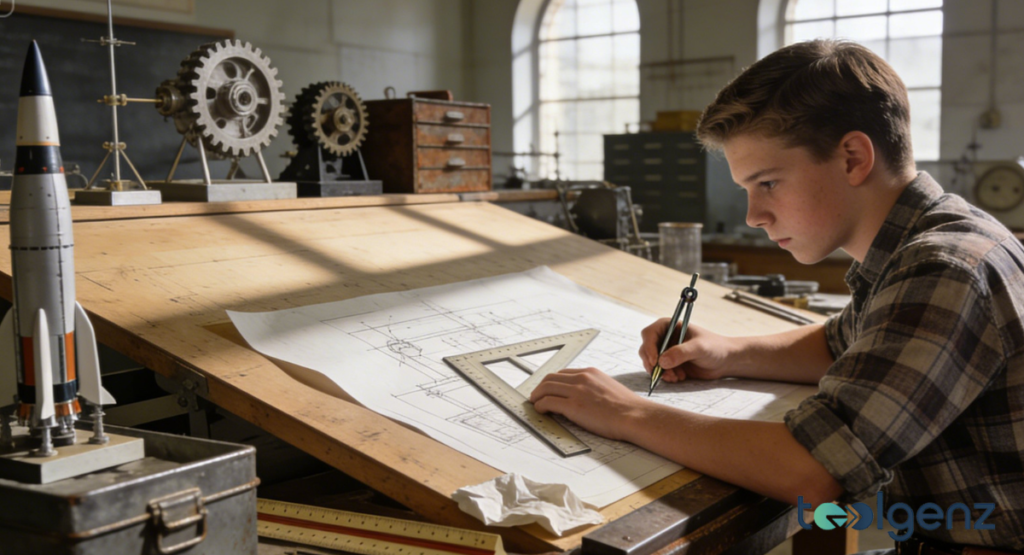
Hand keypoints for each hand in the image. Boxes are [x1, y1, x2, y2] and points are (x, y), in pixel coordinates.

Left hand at [529, 367, 650, 440]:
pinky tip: (541, 411)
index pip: (563, 373)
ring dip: (537, 395)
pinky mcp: (573, 406)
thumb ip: (594, 388)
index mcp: (591, 373)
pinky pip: (548, 402)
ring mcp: (576, 391)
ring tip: (535, 403)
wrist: (635, 416)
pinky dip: (540, 406)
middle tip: (537, 395)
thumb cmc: (627, 408)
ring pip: (546, 388)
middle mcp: (582, 378)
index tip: (548, 388)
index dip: (553, 381)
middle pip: (550, 378)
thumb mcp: (609, 388)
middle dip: (541, 387)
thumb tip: (584, 397)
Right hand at [638, 321, 731, 382]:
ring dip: (660, 372)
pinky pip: (659, 372)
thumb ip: (681, 353)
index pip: (649, 334)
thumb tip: (661, 362)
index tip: (655, 361)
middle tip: (661, 373)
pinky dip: (666, 377)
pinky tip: (680, 377)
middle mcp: (664, 338)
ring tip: (676, 377)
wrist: (725, 361)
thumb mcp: (699, 348)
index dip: (648, 347)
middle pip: (646, 349)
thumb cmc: (714, 347)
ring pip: (651, 363)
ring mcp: (666, 352)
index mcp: (669, 326)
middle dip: (652, 363)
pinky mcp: (670, 364)